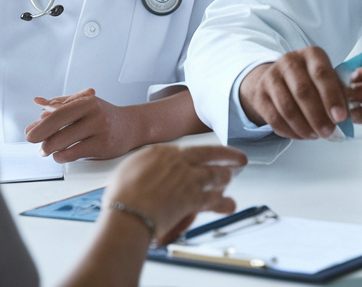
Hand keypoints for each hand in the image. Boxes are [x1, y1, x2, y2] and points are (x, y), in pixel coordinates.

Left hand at [25, 88, 138, 162]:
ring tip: (48, 150)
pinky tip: (61, 154)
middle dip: (42, 139)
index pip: (57, 114)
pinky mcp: (103, 147)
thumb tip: (39, 109)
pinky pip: (74, 154)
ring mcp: (100, 131)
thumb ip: (61, 104)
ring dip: (51, 150)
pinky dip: (62, 156)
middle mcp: (94, 114)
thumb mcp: (84, 103)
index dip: (40, 125)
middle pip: (58, 129)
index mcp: (86, 101)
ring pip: (64, 144)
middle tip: (37, 145)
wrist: (132, 126)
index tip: (29, 133)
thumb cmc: (103, 115)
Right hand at [103, 144, 247, 244]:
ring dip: (225, 178)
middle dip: (228, 155)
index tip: (203, 154)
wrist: (129, 211)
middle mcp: (179, 161)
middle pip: (211, 153)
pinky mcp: (196, 198)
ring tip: (229, 180)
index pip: (187, 149)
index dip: (199, 153)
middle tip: (238, 158)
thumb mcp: (128, 170)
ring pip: (216, 174)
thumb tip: (144, 171)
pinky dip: (224, 203)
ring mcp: (189, 178)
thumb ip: (143, 167)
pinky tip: (230, 205)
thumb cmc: (122, 196)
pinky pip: (215, 199)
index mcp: (161, 152)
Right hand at [238, 47, 347, 139]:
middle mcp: (289, 61)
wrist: (277, 79)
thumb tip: (347, 116)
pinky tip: (301, 136)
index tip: (340, 118)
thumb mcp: (327, 79)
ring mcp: (271, 76)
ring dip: (303, 127)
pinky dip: (290, 131)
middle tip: (328, 133)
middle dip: (318, 116)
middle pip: (303, 91)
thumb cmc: (311, 81)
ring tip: (315, 136)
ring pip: (287, 107)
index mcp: (311, 54)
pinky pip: (274, 118)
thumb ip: (339, 93)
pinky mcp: (260, 94)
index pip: (322, 74)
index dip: (332, 97)